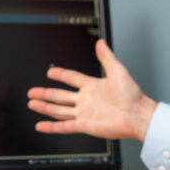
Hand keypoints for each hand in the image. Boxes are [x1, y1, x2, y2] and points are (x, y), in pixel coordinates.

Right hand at [27, 39, 157, 140]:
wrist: (137, 115)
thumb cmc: (132, 95)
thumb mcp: (118, 71)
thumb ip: (107, 57)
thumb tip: (101, 43)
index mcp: (92, 86)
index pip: (71, 78)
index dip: (60, 75)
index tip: (50, 72)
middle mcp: (86, 100)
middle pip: (60, 96)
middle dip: (45, 93)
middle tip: (32, 92)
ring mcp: (84, 113)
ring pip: (59, 110)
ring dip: (45, 107)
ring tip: (32, 103)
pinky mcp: (85, 125)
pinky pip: (64, 126)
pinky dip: (52, 127)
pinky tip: (41, 125)